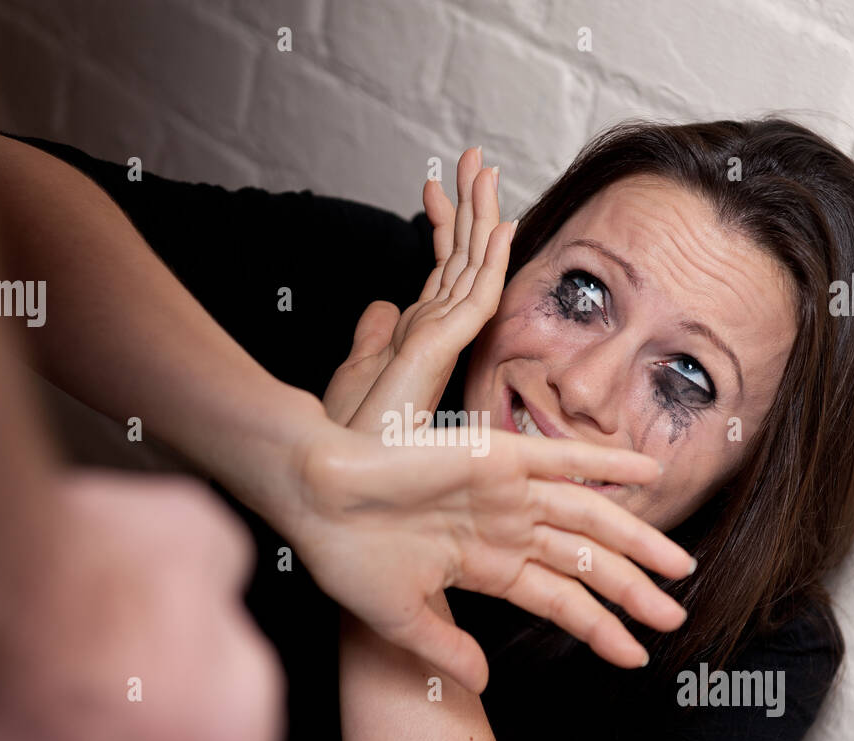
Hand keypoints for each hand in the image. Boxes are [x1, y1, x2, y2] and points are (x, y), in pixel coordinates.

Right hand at [0, 472, 285, 740]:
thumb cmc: (100, 581)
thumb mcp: (204, 532)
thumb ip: (219, 574)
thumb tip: (206, 570)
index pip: (238, 698)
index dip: (203, 639)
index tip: (174, 599)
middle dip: (133, 687)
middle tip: (102, 613)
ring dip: (59, 707)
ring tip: (35, 628)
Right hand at [287, 426, 693, 692]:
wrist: (316, 498)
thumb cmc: (346, 555)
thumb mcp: (400, 619)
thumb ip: (447, 647)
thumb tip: (483, 684)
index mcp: (487, 568)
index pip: (560, 603)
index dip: (600, 629)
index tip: (636, 656)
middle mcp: (506, 530)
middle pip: (587, 563)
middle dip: (633, 592)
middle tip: (676, 617)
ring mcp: (507, 493)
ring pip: (589, 518)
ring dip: (636, 541)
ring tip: (679, 566)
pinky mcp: (499, 457)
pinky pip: (564, 459)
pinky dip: (606, 463)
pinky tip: (648, 474)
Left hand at [325, 146, 507, 426]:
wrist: (351, 470)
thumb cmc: (355, 436)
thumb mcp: (355, 371)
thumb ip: (373, 335)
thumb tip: (379, 306)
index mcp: (421, 333)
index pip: (438, 268)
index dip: (441, 225)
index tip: (435, 185)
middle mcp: (439, 332)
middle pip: (462, 258)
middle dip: (469, 206)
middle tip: (473, 157)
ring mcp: (447, 338)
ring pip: (474, 266)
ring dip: (483, 216)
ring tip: (486, 169)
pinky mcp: (449, 348)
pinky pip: (479, 295)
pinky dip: (492, 260)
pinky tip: (502, 226)